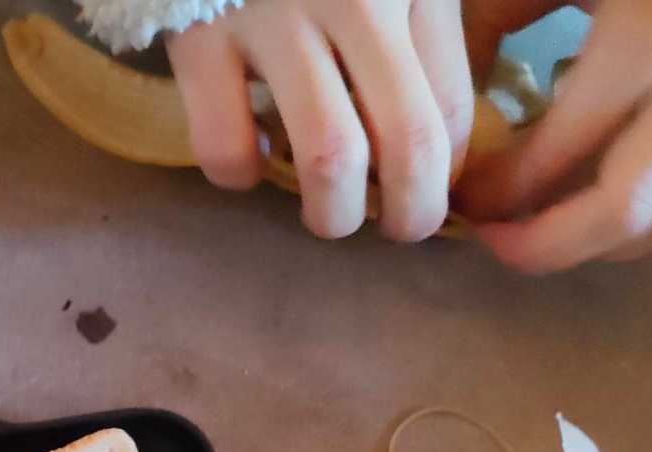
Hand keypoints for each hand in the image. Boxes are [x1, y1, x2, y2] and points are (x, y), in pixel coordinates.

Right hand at [165, 0, 472, 241]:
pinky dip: (238, 173)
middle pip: (410, 142)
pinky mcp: (198, 37)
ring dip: (333, 214)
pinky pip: (225, 145)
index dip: (451, 171)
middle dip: (413, 213)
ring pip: (328, 157)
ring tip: (326, 215)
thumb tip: (447, 137)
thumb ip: (423, 22)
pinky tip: (245, 157)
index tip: (431, 188)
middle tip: (400, 229)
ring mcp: (274, 15)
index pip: (453, 106)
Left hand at [456, 0, 651, 279]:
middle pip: (623, 212)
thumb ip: (500, 17)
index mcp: (643, 45)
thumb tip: (447, 99)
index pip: (551, 155)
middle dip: (545, 247)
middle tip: (499, 244)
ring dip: (612, 251)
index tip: (463, 199)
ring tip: (564, 234)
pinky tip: (648, 250)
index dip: (494, 194)